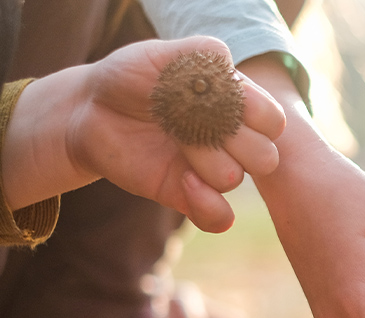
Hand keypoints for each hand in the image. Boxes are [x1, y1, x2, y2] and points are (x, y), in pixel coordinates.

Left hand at [1, 36, 285, 232]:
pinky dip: (209, 205)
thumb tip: (226, 65)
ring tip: (175, 140)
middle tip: (195, 122)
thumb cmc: (128, 76)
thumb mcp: (158, 54)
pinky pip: (220, 218)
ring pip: (236, 179)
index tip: (218, 97)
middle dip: (236, 142)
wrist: (90, 110)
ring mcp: (208, 169)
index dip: (256, 113)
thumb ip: (198, 51)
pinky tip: (185, 183)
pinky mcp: (186, 196)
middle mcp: (228, 140)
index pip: (273, 120)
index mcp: (234, 105)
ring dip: (207, 163)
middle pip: (266, 156)